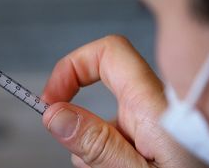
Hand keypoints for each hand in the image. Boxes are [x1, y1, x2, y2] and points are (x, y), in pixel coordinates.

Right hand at [41, 35, 205, 167]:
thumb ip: (98, 146)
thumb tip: (55, 114)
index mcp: (155, 107)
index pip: (109, 53)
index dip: (72, 66)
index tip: (52, 99)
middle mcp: (156, 109)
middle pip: (100, 92)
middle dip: (80, 122)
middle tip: (78, 151)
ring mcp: (155, 125)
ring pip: (106, 121)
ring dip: (93, 147)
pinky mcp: (155, 141)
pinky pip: (119, 138)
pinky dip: (107, 156)